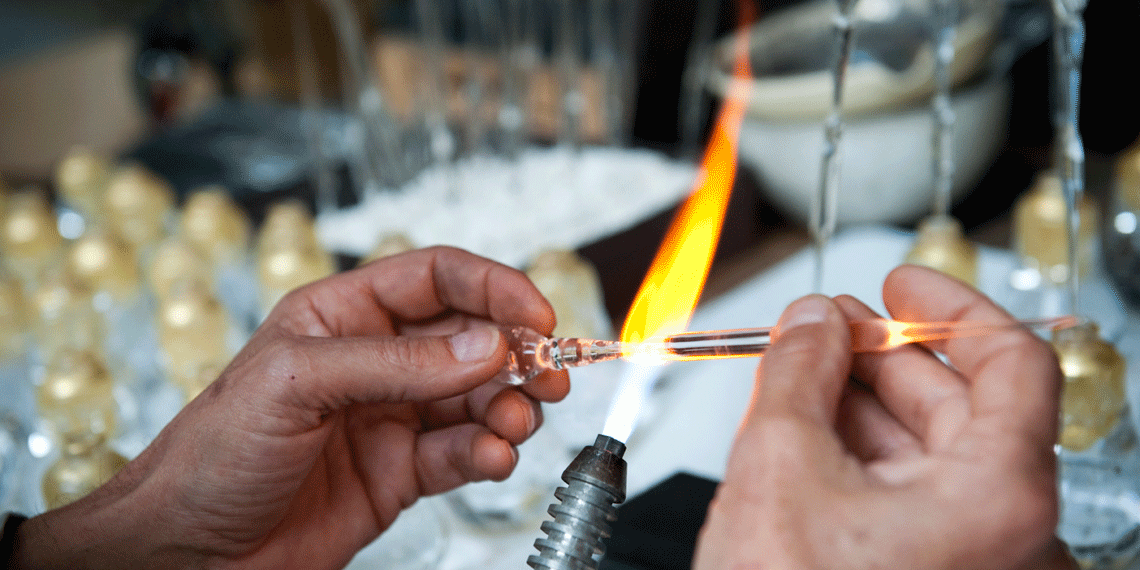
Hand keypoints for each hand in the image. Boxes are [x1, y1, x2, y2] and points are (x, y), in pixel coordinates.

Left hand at [13, 246, 568, 569]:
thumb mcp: (296, 384)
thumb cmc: (213, 454)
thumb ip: (395, 363)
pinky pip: (463, 454)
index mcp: (343, 316)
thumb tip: (483, 346)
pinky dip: (487, 455)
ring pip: (477, 398)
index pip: (436, 278)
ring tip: (515, 424)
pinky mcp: (403, 473)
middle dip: (516, 355)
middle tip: (546, 378)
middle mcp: (376, 360)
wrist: (191, 552)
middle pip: (470, 338)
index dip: (493, 288)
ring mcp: (393, 418)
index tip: (536, 317)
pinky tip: (489, 459)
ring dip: (508, 408)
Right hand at [693, 265, 1074, 569]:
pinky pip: (914, 500)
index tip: (904, 280)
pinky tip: (811, 431)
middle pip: (964, 407)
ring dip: (865, 403)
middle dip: (886, 354)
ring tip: (803, 373)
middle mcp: (1012, 538)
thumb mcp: (780, 464)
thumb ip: (799, 370)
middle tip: (826, 326)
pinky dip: (864, 458)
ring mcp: (976, 566)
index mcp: (1003, 499)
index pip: (1011, 362)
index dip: (951, 305)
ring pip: (932, 456)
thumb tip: (810, 322)